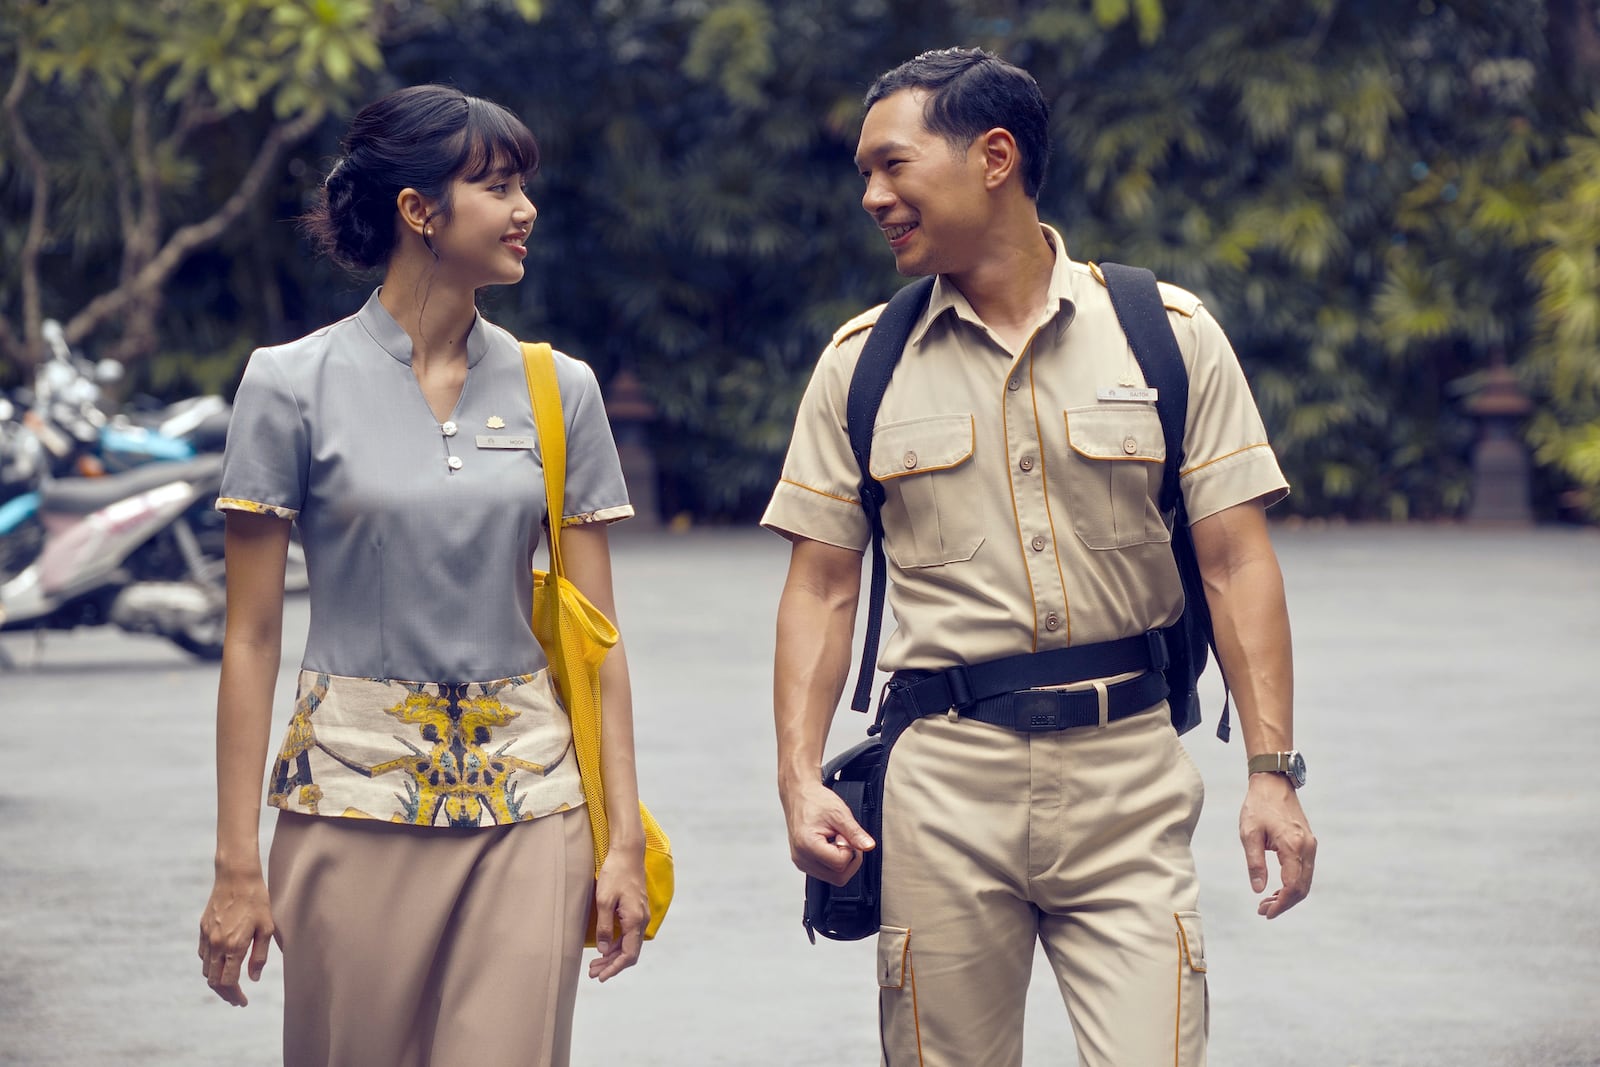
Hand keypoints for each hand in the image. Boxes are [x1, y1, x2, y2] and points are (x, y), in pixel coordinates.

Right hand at [198, 869, 274, 1005]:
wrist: (237, 877)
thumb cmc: (258, 901)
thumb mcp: (266, 928)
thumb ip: (259, 956)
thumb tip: (253, 978)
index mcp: (233, 946)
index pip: (228, 982)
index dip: (235, 996)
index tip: (243, 1002)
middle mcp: (216, 944)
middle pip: (214, 981)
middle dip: (225, 994)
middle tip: (236, 999)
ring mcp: (207, 937)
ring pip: (206, 969)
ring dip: (216, 981)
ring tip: (229, 985)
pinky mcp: (202, 929)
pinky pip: (203, 955)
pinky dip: (210, 965)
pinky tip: (221, 964)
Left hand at [589, 847, 647, 981]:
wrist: (628, 853)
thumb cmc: (615, 874)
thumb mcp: (604, 901)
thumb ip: (603, 927)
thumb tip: (602, 950)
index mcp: (635, 921)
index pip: (628, 955)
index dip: (614, 968)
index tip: (600, 977)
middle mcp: (641, 920)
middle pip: (629, 952)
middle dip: (612, 965)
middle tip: (593, 973)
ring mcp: (640, 915)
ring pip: (628, 944)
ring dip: (612, 955)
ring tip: (595, 964)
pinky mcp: (636, 910)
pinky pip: (628, 934)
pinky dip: (616, 944)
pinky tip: (604, 947)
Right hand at [782, 778, 874, 886]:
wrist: (799, 796)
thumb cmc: (815, 801)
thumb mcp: (839, 813)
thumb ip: (855, 833)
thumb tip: (869, 846)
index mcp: (808, 845)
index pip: (840, 864)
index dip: (849, 850)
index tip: (844, 834)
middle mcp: (801, 858)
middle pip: (838, 877)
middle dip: (848, 859)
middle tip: (845, 839)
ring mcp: (801, 862)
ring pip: (833, 878)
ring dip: (841, 861)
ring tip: (835, 840)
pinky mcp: (803, 863)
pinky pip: (825, 872)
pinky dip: (833, 861)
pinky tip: (829, 845)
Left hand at [1239, 773, 1316, 918]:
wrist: (1273, 783)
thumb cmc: (1258, 806)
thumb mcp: (1249, 834)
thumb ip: (1254, 863)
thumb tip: (1259, 890)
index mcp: (1293, 846)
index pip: (1292, 886)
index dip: (1281, 904)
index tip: (1266, 913)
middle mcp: (1307, 847)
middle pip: (1302, 888)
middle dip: (1284, 903)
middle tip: (1263, 910)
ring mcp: (1310, 845)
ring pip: (1305, 881)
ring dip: (1289, 895)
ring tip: (1267, 902)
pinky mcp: (1308, 843)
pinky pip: (1304, 870)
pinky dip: (1293, 884)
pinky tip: (1277, 889)